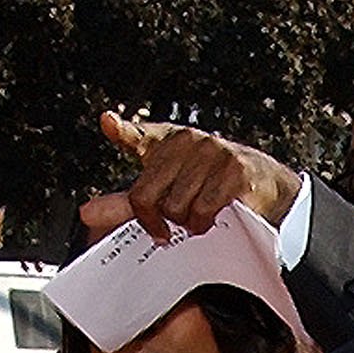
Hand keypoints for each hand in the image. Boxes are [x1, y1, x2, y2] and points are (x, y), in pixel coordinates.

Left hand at [80, 109, 300, 243]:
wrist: (266, 187)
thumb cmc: (213, 189)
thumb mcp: (169, 192)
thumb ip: (127, 203)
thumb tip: (87, 213)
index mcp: (166, 142)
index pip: (137, 135)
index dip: (122, 131)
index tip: (109, 124)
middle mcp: (185, 141)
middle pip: (146, 193)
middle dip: (154, 219)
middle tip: (165, 229)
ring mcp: (211, 152)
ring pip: (176, 207)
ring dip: (186, 224)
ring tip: (198, 218)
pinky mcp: (233, 169)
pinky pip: (203, 210)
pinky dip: (205, 225)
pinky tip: (212, 220)